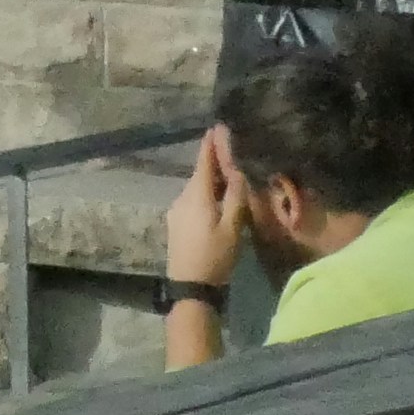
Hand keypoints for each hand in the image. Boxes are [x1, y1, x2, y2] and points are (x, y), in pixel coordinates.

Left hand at [165, 130, 250, 296]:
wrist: (190, 285)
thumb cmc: (215, 256)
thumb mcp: (232, 228)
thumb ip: (234, 198)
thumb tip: (236, 172)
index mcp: (195, 196)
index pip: (203, 163)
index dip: (209, 146)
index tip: (215, 129)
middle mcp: (182, 198)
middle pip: (199, 175)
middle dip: (213, 163)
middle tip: (230, 152)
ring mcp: (177, 211)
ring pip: (196, 188)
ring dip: (210, 181)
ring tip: (229, 176)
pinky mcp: (177, 223)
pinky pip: (193, 200)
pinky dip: (205, 194)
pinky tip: (217, 200)